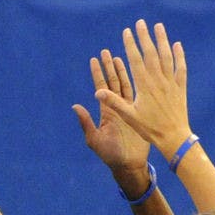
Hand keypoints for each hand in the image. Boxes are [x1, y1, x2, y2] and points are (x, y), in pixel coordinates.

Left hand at [73, 49, 151, 176]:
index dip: (97, 74)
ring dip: (121, 71)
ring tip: (118, 56)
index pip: (100, 88)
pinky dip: (135, 82)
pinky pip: (137, 95)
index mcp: (105, 112)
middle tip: (105, 51)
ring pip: (124, 85)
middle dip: (108, 67)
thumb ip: (86, 122)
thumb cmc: (110, 154)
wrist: (129, 164)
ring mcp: (127, 109)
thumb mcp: (95, 139)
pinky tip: (136, 71)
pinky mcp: (139, 113)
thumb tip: (75, 106)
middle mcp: (115, 108)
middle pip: (112, 82)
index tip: (93, 59)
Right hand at [94, 20, 193, 160]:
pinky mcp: (180, 88)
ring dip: (162, 40)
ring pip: (166, 56)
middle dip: (145, 37)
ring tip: (158, 26)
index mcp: (143, 86)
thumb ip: (113, 102)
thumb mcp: (128, 116)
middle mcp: (158, 80)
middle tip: (140, 22)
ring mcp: (170, 83)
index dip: (130, 44)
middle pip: (151, 53)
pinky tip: (177, 45)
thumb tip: (97, 92)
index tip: (126, 32)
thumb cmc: (149, 128)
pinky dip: (179, 55)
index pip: (135, 60)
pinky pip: (181, 68)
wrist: (173, 137)